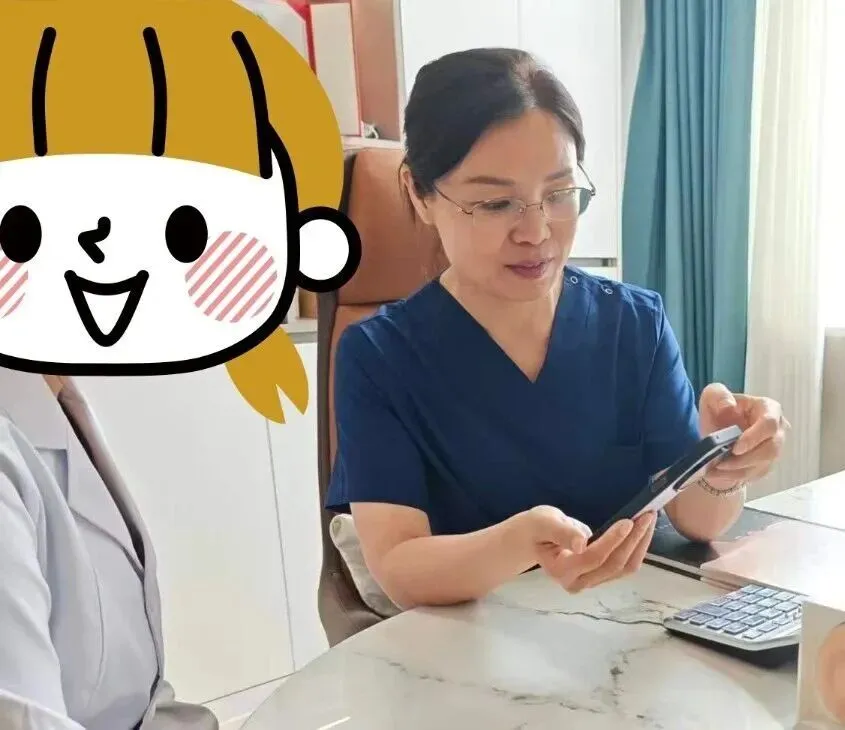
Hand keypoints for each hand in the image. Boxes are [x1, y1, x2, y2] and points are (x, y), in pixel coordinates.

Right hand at [526, 506, 657, 593]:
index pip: (593, 557)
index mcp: (560, 569)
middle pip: (613, 565)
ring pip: (623, 568)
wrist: (534, 539)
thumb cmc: (538, 528)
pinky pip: (624, 566)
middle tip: (647, 515)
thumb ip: (562, 532)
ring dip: (639, 544)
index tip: (628, 521)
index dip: (612, 540)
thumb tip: (581, 543)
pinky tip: (642, 531)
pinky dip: (636, 548)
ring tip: (649, 520)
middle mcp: (577, 582)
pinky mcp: (601, 577)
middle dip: (633, 540)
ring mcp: (590, 582)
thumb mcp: (545, 523)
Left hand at [698, 383, 789, 484]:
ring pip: (762, 466)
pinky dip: (733, 476)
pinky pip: (754, 475)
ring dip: (737, 470)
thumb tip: (729, 406)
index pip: (769, 424)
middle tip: (721, 462)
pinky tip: (716, 473)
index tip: (736, 448)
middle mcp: (778, 430)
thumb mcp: (712, 396)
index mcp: (768, 408)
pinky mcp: (767, 465)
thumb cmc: (718, 410)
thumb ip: (719, 395)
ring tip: (715, 468)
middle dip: (744, 459)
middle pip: (770, 449)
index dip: (755, 438)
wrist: (716, 435)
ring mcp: (774, 449)